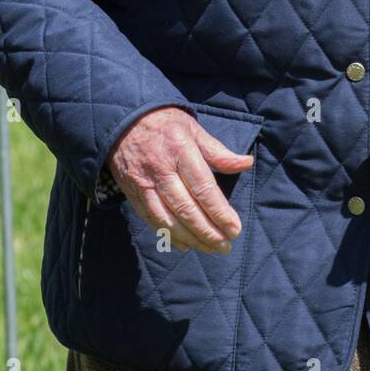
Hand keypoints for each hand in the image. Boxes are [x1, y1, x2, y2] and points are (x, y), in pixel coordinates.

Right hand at [106, 106, 253, 253]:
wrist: (123, 121)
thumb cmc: (166, 124)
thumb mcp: (194, 129)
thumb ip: (218, 151)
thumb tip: (246, 163)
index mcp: (180, 150)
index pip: (203, 188)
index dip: (219, 212)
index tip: (235, 229)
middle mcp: (160, 170)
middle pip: (185, 209)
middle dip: (207, 232)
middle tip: (225, 246)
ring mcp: (143, 183)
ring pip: (166, 219)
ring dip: (189, 238)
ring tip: (208, 249)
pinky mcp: (131, 192)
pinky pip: (150, 219)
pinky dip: (167, 235)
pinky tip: (184, 245)